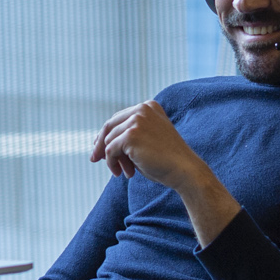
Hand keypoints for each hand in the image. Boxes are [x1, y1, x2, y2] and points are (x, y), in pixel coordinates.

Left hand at [93, 102, 241, 245]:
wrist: (184, 170)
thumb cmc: (167, 160)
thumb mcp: (148, 141)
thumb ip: (129, 136)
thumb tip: (98, 143)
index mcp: (149, 106)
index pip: (119, 118)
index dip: (106, 134)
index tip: (99, 148)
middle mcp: (142, 109)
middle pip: (110, 125)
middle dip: (101, 144)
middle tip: (95, 159)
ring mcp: (136, 120)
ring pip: (110, 140)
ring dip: (113, 158)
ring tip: (125, 171)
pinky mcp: (131, 134)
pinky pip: (110, 150)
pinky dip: (112, 163)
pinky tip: (121, 173)